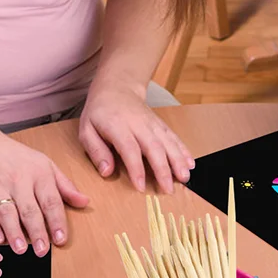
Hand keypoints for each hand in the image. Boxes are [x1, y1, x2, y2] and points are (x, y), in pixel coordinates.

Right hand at [0, 133, 89, 256]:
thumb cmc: (17, 158)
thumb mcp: (46, 165)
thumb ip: (65, 186)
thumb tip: (84, 202)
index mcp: (39, 174)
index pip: (51, 201)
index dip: (56, 221)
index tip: (61, 239)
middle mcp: (19, 181)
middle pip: (30, 210)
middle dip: (37, 232)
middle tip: (42, 251)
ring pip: (7, 212)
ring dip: (14, 232)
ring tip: (20, 249)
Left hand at [78, 76, 193, 192]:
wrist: (117, 87)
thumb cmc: (99, 112)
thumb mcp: (86, 130)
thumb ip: (96, 151)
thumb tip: (107, 172)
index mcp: (117, 126)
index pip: (129, 149)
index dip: (136, 169)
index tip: (141, 187)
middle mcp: (138, 124)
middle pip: (154, 147)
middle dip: (163, 169)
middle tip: (168, 190)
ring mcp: (152, 123)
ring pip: (168, 142)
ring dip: (178, 160)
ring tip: (184, 178)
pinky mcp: (160, 124)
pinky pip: (174, 137)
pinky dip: (183, 150)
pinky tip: (190, 163)